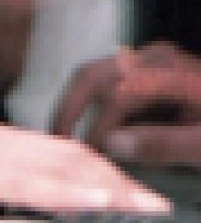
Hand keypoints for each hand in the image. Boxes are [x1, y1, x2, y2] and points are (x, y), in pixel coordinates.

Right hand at [0, 109, 169, 220]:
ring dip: (104, 184)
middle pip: (58, 153)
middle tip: (147, 197)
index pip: (34, 150)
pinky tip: (99, 203)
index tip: (110, 187)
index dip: (78, 167)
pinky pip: (28, 185)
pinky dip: (69, 193)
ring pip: (54, 164)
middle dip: (108, 175)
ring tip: (142, 202)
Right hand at [52, 42, 200, 167]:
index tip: (87, 162)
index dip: (98, 131)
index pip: (117, 97)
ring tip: (65, 141)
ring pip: (94, 77)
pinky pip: (106, 86)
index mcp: (168, 71)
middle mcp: (153, 59)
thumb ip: (163, 145)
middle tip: (55, 145)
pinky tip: (89, 135)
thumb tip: (113, 146)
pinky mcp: (146, 77)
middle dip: (69, 110)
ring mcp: (148, 65)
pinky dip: (91, 109)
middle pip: (93, 75)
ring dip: (76, 107)